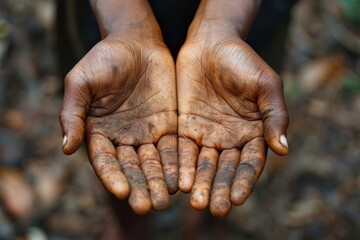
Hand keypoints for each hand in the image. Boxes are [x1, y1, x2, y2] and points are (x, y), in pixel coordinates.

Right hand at [59, 32, 177, 213]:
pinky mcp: (169, 126)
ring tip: (166, 200)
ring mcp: (147, 134)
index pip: (105, 161)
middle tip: (147, 206)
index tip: (122, 192)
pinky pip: (174, 148)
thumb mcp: (81, 82)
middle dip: (139, 187)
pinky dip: (178, 164)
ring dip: (159, 182)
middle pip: (131, 168)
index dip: (112, 176)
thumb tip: (66, 148)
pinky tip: (183, 178)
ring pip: (154, 164)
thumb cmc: (104, 58)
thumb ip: (72, 114)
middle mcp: (123, 139)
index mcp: (99, 133)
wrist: (136, 42)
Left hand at [176, 31, 288, 216]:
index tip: (236, 198)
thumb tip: (284, 150)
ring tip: (195, 202)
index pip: (249, 163)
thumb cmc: (243, 60)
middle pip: (225, 170)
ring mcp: (207, 135)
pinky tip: (179, 182)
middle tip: (213, 209)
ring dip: (200, 184)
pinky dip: (182, 166)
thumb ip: (275, 116)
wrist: (211, 43)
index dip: (243, 181)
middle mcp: (230, 139)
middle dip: (219, 189)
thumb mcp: (265, 85)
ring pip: (204, 165)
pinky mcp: (186, 128)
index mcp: (254, 133)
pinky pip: (184, 151)